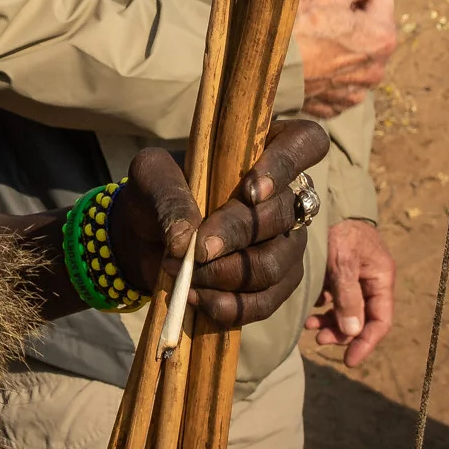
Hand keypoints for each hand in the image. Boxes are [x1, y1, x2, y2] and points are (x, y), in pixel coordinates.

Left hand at [108, 119, 329, 325]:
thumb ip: (167, 195)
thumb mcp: (149, 178)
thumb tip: (186, 239)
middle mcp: (287, 195)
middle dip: (235, 235)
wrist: (144, 237)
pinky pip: (267, 301)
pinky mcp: (278, 282)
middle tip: (195, 249)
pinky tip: (197, 299)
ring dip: (226, 275)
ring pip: (275, 263)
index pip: (304, 143)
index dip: (285, 165)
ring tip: (185, 274)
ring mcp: (287, 240)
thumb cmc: (156, 192)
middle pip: (283, 214)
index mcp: (264, 150)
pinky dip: (230, 305)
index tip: (250, 191)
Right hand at [293, 0, 395, 118]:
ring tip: (313, 40)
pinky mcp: (336, 103)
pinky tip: (311, 63)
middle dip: (352, 20)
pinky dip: (330, 72)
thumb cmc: (294, 27)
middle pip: (370, 29)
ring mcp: (356, 89)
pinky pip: (340, 81)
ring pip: (355, 56)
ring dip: (342, 46)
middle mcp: (377, 67)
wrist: (261, 68)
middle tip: (320, 15)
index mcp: (382, 37)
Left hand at [305, 218, 394, 366]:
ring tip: (310, 327)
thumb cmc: (339, 230)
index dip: (366, 343)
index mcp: (381, 279)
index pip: (380, 321)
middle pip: (362, 319)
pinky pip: (334, 298)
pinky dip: (323, 308)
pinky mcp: (338, 271)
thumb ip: (348, 295)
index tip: (348, 360)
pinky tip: (309, 311)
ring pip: (346, 311)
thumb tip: (353, 332)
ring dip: (330, 323)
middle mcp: (371, 281)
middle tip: (318, 339)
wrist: (325, 201)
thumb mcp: (344, 262)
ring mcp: (354, 277)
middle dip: (342, 334)